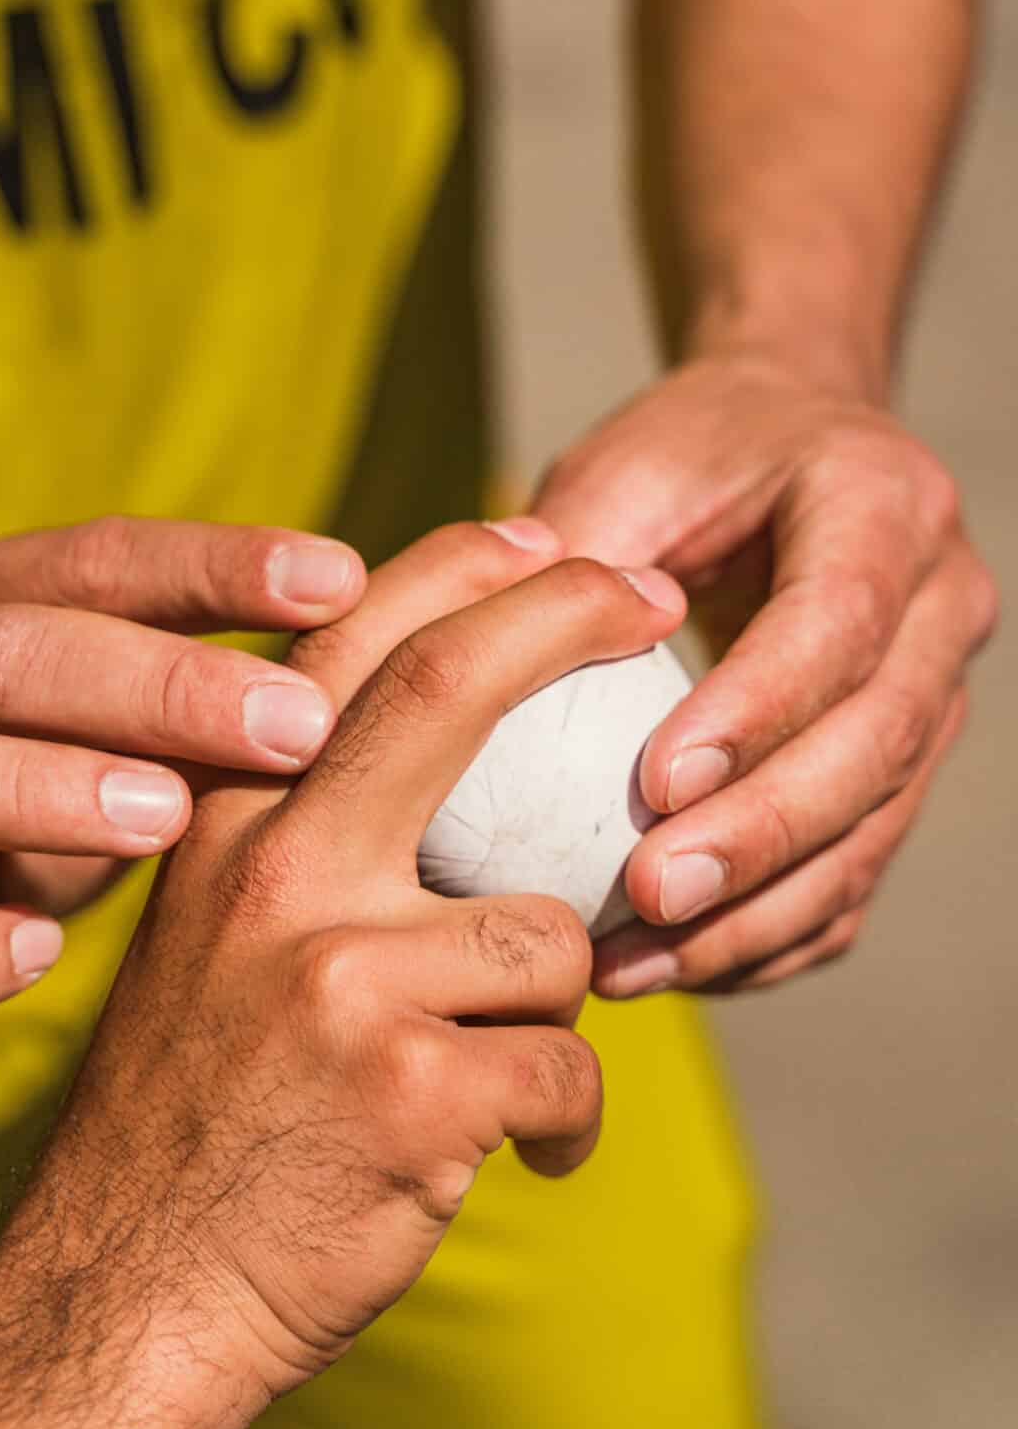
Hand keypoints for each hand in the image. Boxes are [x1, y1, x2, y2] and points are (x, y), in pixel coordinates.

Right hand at [0, 516, 364, 1077]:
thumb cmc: (20, 813)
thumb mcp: (102, 737)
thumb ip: (196, 692)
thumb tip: (387, 639)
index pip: (91, 564)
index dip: (211, 566)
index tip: (340, 578)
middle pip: (7, 654)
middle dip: (155, 684)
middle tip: (296, 727)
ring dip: (33, 790)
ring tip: (166, 820)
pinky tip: (31, 953)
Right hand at [50, 522, 683, 1428]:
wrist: (129, 1294)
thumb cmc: (193, 1115)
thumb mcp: (211, 944)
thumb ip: (306, 850)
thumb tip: (448, 781)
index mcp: (222, 830)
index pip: (341, 650)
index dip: (452, 569)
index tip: (541, 541)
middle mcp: (271, 875)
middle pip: (445, 686)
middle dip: (564, 614)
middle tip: (651, 597)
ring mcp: (340, 977)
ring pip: (549, 935)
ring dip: (557, 1007)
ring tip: (513, 1069)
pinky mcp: (411, 1089)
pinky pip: (568, 1067)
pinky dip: (568, 1115)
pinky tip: (530, 1148)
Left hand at [535, 352, 997, 994]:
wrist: (786, 461)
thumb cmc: (691, 461)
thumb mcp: (627, 470)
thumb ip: (579, 553)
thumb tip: (493, 665)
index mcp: (881, 504)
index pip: (836, 622)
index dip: (757, 711)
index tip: (657, 785)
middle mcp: (935, 607)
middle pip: (872, 747)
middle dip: (760, 838)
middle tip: (647, 899)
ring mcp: (931, 701)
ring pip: (870, 834)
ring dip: (757, 915)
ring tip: (641, 965)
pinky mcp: (897, 777)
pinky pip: (852, 879)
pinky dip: (768, 936)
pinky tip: (675, 966)